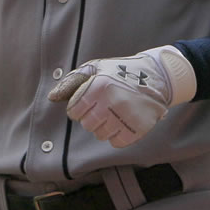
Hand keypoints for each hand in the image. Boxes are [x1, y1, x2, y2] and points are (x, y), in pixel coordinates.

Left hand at [48, 45, 196, 146]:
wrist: (158, 76)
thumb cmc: (122, 71)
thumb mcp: (96, 68)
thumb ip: (72, 81)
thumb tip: (52, 97)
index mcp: (99, 86)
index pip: (73, 111)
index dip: (80, 107)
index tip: (92, 100)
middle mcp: (111, 102)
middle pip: (87, 125)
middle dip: (93, 117)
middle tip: (106, 105)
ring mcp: (126, 116)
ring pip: (101, 135)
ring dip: (106, 126)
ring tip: (117, 111)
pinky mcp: (138, 128)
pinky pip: (117, 142)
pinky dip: (119, 135)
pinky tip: (125, 120)